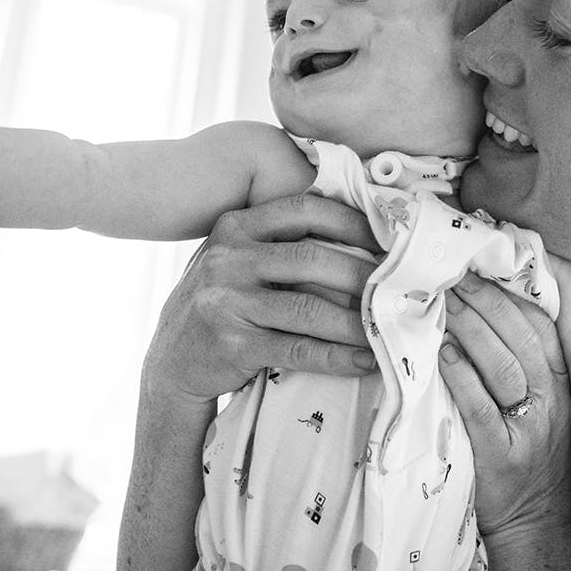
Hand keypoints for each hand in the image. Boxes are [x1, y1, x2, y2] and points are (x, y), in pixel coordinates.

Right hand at [141, 193, 381, 406]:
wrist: (171, 361)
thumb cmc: (222, 304)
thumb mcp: (237, 259)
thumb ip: (278, 243)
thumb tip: (360, 240)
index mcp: (234, 226)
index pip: (302, 209)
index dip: (351, 221)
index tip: (386, 236)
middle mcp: (227, 259)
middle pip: (311, 259)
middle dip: (362, 274)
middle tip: (399, 286)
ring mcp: (227, 302)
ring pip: (309, 309)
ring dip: (357, 322)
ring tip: (389, 328)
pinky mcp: (233, 345)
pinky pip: (298, 350)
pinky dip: (337, 357)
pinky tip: (364, 360)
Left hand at [439, 271, 570, 534]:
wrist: (536, 525)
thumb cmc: (529, 457)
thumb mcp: (540, 406)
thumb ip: (520, 362)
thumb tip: (481, 309)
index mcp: (559, 384)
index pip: (542, 326)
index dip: (512, 292)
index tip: (482, 264)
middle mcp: (550, 402)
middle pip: (521, 337)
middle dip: (486, 300)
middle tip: (452, 274)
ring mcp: (528, 429)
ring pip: (503, 365)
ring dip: (470, 328)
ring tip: (443, 302)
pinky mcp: (501, 456)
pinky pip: (481, 407)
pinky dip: (461, 376)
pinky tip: (442, 353)